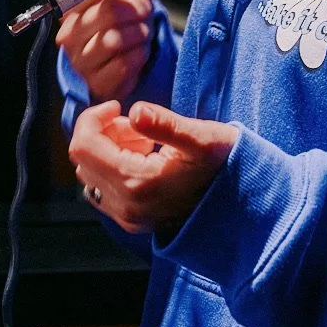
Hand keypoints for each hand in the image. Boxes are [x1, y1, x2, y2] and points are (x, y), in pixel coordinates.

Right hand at [56, 0, 161, 102]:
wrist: (117, 66)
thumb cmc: (118, 27)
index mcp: (72, 9)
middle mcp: (70, 36)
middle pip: (111, 11)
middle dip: (138, 10)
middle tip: (146, 13)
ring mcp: (81, 62)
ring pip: (116, 39)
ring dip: (140, 34)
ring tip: (143, 34)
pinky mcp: (96, 84)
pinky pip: (124, 65)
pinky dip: (139, 55)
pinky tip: (139, 53)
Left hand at [68, 99, 238, 237]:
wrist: (243, 205)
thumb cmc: (224, 166)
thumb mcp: (202, 138)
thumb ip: (165, 124)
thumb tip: (135, 111)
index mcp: (136, 184)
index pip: (83, 145)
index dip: (93, 118)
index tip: (118, 106)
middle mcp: (125, 207)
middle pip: (82, 159)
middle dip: (102, 133)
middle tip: (138, 126)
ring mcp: (128, 217)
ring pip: (91, 174)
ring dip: (107, 150)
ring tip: (144, 141)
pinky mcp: (132, 220)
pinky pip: (102, 189)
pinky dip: (113, 168)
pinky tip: (143, 159)